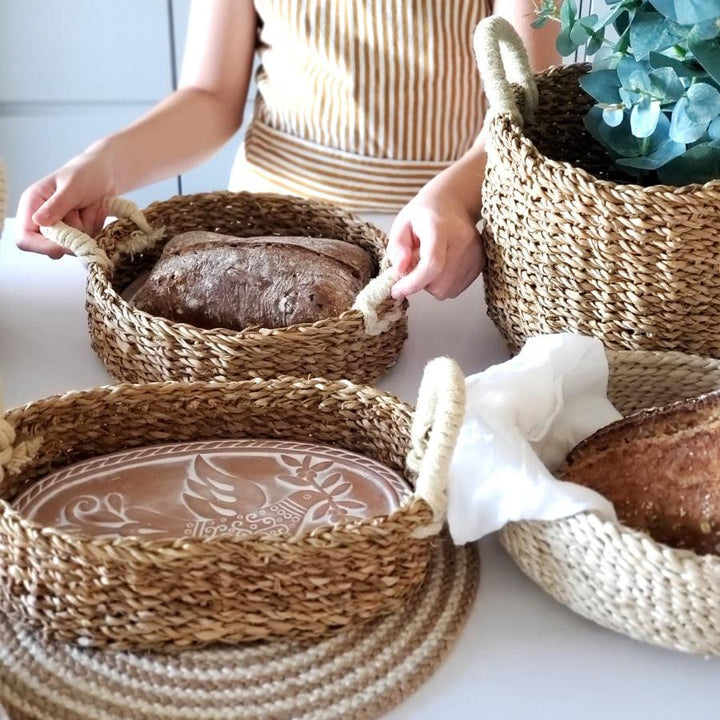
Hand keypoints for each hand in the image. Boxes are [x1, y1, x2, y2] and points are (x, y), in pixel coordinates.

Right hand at [16, 143, 115, 258]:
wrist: (105, 173)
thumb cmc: (84, 173)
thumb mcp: (71, 187)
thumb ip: (57, 205)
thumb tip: (38, 221)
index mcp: (32, 205)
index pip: (25, 238)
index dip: (42, 247)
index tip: (62, 246)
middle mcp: (44, 220)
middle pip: (52, 246)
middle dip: (72, 232)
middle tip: (80, 210)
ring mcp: (62, 227)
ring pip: (73, 245)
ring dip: (87, 226)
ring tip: (89, 205)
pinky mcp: (78, 231)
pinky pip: (88, 241)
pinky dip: (96, 226)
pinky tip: (97, 209)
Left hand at [387, 195, 484, 299]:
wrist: (454, 203)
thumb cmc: (423, 215)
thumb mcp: (401, 224)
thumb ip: (397, 247)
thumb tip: (400, 269)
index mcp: (440, 227)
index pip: (432, 264)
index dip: (413, 283)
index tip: (396, 290)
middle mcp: (462, 240)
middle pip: (439, 283)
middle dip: (421, 282)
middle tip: (416, 263)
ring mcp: (475, 253)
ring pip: (447, 290)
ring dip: (432, 284)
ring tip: (430, 261)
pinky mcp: (480, 263)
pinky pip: (456, 289)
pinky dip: (444, 283)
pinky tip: (442, 265)